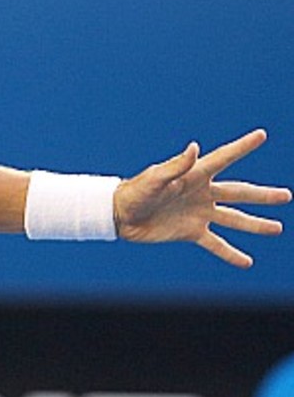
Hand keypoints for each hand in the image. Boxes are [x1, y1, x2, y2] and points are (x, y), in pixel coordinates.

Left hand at [114, 129, 290, 267]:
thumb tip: (195, 147)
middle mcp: (201, 193)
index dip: (242, 147)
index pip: (224, 158)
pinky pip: (216, 244)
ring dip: (255, 225)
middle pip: (238, 193)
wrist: (118, 215)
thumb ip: (176, 166)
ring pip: (233, 219)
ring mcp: (198, 213)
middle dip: (263, 195)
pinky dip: (230, 253)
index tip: (261, 134)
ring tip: (277, 228)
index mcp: (194, 176)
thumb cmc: (133, 192)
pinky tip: (247, 261)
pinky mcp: (191, 232)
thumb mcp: (154, 178)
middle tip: (287, 195)